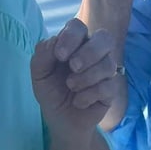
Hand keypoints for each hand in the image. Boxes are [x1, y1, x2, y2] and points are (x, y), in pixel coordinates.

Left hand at [31, 19, 117, 135]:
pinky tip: (79, 102)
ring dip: (87, 77)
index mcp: (74, 44)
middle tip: (73, 67)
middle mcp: (93, 53)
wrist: (61, 121)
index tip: (59, 56)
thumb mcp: (39, 73)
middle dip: (89, 52)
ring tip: (72, 87)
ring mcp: (105, 72)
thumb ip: (43, 54)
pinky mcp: (111, 90)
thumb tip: (56, 41)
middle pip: (104, 38)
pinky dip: (90, 95)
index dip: (71, 37)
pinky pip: (108, 87)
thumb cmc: (51, 93)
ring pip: (108, 64)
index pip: (78, 27)